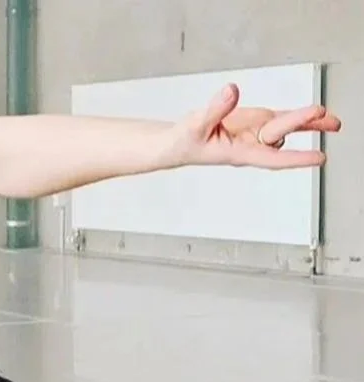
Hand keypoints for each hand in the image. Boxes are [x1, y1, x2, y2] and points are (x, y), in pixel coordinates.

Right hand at [167, 82, 340, 169]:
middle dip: (301, 124)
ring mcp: (255, 133)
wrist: (180, 142)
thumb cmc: (184, 141)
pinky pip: (282, 119)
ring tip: (333, 120)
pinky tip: (318, 115)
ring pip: (286, 127)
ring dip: (309, 123)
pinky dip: (300, 117)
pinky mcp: (256, 122)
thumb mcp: (195, 126)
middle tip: (322, 114)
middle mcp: (251, 144)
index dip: (295, 159)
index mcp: (237, 152)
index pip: (270, 157)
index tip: (318, 159)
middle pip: (279, 134)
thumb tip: (232, 91)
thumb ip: (215, 110)